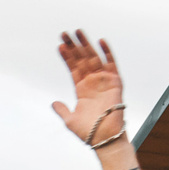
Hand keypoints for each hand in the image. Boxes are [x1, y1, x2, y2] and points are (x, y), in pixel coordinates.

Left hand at [50, 29, 125, 143]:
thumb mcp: (69, 120)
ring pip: (94, 57)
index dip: (66, 57)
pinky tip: (100, 41)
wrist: (104, 137)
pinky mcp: (115, 82)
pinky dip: (107, 52)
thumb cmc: (89, 132)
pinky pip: (112, 64)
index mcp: (81, 89)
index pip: (73, 68)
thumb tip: (53, 103)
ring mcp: (103, 80)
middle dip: (73, 46)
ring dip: (86, 45)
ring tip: (78, 32)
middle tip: (65, 34)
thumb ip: (62, 110)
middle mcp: (92, 82)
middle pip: (81, 59)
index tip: (59, 46)